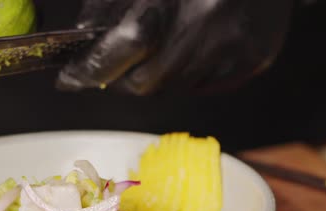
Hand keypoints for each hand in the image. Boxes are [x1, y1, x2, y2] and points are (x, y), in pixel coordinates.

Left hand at [56, 0, 293, 94]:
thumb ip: (108, 3)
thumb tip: (85, 38)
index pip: (124, 45)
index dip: (92, 68)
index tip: (70, 79)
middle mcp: (207, 20)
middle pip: (145, 81)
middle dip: (124, 77)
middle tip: (121, 60)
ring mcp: (234, 44)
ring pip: (174, 88)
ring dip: (158, 75)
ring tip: (168, 41)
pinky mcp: (255, 58)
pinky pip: (205, 86)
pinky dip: (190, 74)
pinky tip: (197, 46)